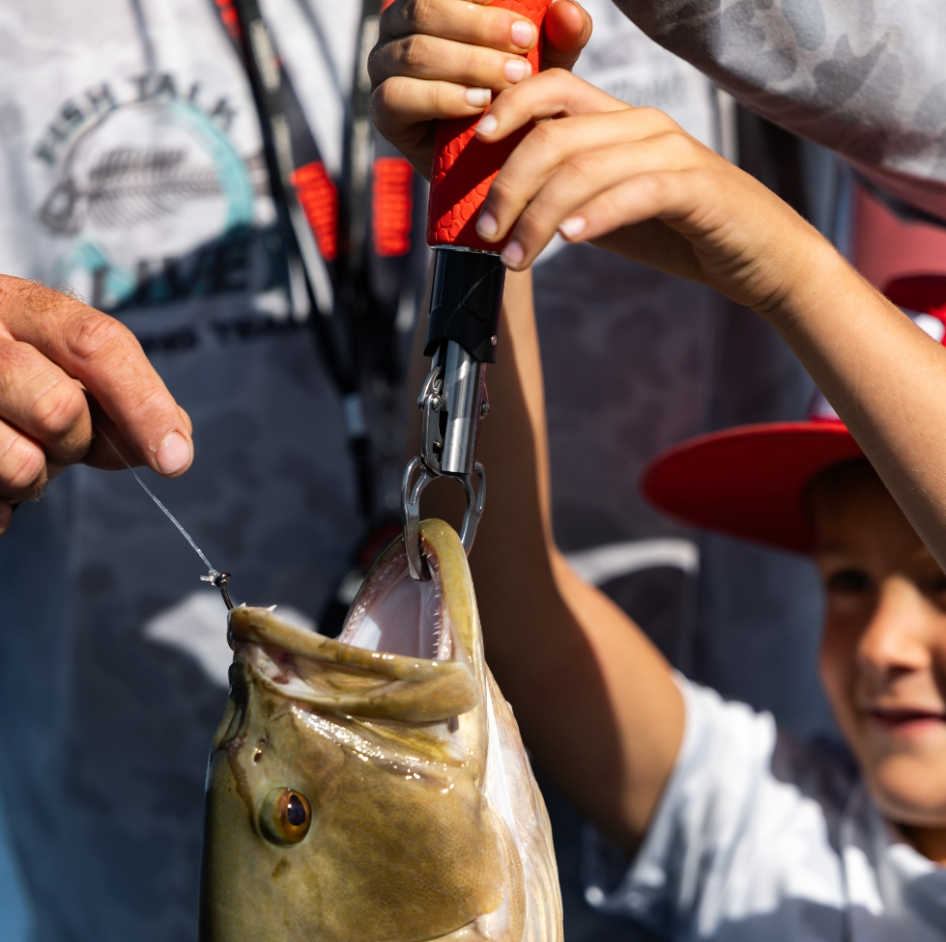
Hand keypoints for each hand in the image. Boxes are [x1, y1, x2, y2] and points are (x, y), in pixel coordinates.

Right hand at [0, 276, 192, 534]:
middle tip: (57, 438)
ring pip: (20, 463)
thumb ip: (121, 400)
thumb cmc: (11, 380)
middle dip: (76, 442)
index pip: (97, 345)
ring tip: (15, 452)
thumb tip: (172, 447)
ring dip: (33, 479)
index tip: (176, 459)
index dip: (145, 404)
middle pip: (60, 409)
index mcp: (18, 303)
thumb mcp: (61, 368)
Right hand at [369, 0, 592, 177]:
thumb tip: (567, 8)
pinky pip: (399, 96)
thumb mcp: (544, 68)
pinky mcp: (382, 111)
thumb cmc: (515, 104)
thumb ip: (559, 39)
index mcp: (431, 3)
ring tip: (510, 81)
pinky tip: (478, 105)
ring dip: (469, 64)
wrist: (492, 167)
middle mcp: (398, 28)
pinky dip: (441, 98)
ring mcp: (384, 68)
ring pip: (416, 51)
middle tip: (524, 49)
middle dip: (481, 28)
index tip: (525, 22)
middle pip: (426, 9)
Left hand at [472, 70, 827, 314]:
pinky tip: (570, 240)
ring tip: (516, 259)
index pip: (555, 89)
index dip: (509, 106)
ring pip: (585, 168)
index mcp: (621, 122)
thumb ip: (569, 197)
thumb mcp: (612, 209)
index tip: (475, 145)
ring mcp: (673, 152)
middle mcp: (644, 125)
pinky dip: (598, 215)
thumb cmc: (681, 232)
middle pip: (556, 134)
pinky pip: (636, 192)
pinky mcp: (697, 188)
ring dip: (539, 216)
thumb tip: (505, 207)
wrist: (760, 257)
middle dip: (509, 184)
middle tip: (486, 233)